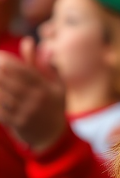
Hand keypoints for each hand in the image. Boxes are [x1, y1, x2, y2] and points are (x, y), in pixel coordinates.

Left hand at [0, 38, 66, 152]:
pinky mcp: (17, 124)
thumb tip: (29, 42)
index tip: (0, 55)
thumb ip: (41, 63)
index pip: (25, 71)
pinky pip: (1, 112)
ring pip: (4, 97)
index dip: (10, 62)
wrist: (53, 135)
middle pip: (12, 83)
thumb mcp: (55, 83)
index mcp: (45, 87)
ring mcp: (26, 113)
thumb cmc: (53, 103)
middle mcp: (36, 100)